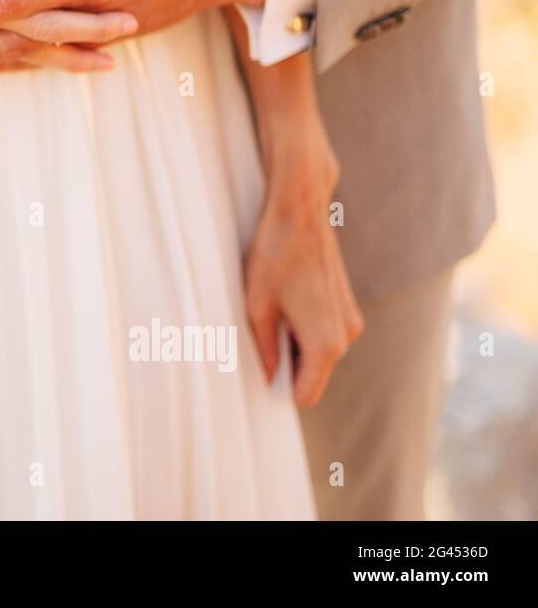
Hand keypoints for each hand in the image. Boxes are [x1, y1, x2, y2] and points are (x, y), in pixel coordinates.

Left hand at [243, 151, 363, 406]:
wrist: (299, 213)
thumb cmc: (274, 257)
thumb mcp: (257, 308)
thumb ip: (265, 350)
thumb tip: (269, 379)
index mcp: (326, 343)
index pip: (306, 395)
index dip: (280, 388)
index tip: (261, 370)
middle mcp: (347, 336)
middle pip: (313, 373)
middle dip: (287, 362)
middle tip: (263, 329)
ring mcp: (351, 320)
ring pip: (318, 353)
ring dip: (294, 341)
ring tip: (276, 308)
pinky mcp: (348, 305)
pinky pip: (324, 332)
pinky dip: (304, 326)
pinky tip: (288, 299)